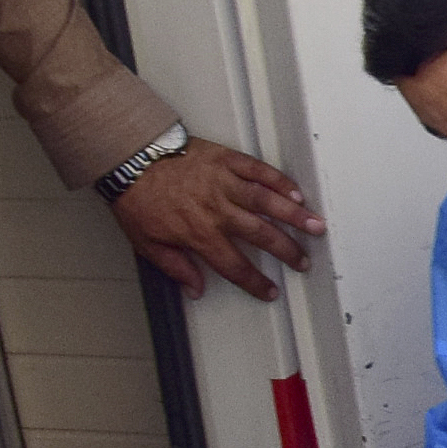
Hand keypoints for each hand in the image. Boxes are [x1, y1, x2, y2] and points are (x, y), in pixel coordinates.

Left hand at [111, 136, 326, 300]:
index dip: (255, 282)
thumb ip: (175, 267)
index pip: (234, 265)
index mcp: (198, 233)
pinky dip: (279, 181)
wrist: (130, 156)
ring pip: (267, 202)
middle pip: (261, 235)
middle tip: (303, 261)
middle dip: (287, 251)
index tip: (270, 290)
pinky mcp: (226, 160)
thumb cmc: (137, 197)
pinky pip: (258, 170)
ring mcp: (224, 182)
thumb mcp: (147, 242)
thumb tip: (195, 289)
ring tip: (316, 226)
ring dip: (294, 216)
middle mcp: (217, 210)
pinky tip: (296, 192)